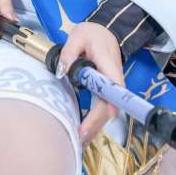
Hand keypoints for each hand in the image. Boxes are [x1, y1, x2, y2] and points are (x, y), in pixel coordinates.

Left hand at [58, 22, 125, 147]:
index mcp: (108, 67)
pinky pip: (102, 110)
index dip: (101, 112)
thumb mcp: (79, 35)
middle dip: (93, 126)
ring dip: (94, 128)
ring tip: (77, 143)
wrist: (107, 31)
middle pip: (108, 109)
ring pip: (106, 113)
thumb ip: (69, 52)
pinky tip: (82, 133)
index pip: (110, 93)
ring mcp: (111, 88)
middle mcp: (114, 81)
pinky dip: (93, 123)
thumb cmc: (93, 34)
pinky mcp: (106, 92)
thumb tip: (62, 71)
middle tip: (77, 140)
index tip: (87, 126)